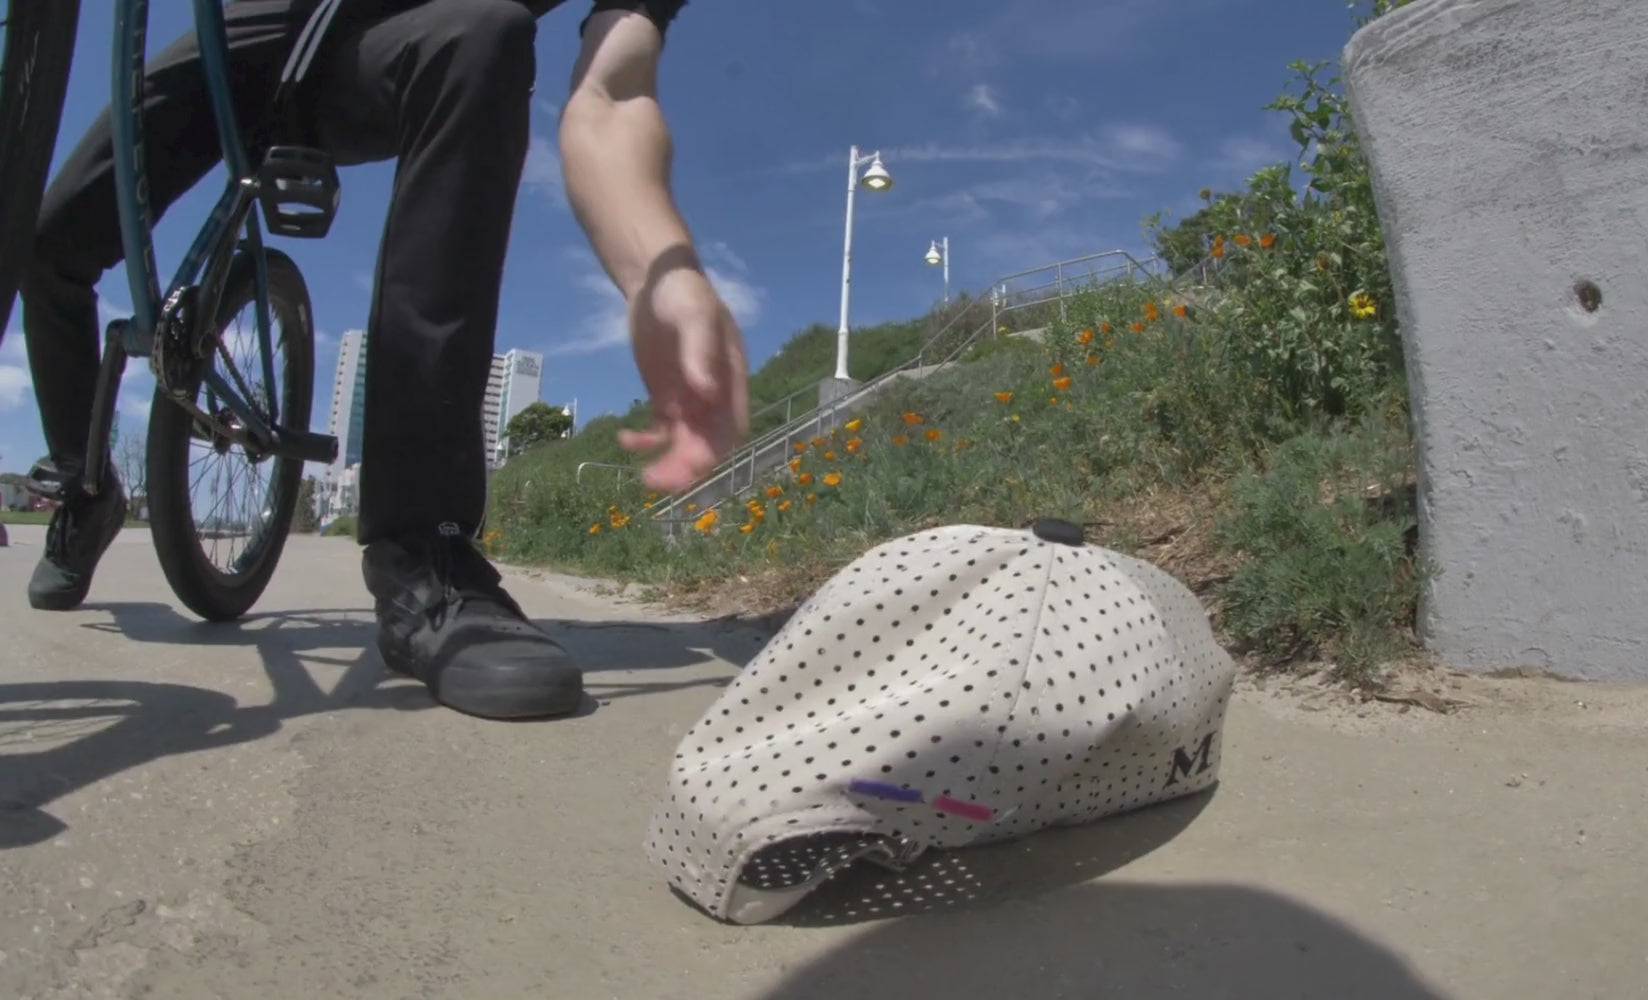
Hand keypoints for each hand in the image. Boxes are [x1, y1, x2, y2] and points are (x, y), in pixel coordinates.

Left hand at [617, 264, 749, 492]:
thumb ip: (700, 351)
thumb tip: (706, 392)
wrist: (657, 280)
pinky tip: (624, 439)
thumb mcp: (693, 315)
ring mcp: (689, 400)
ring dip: (667, 464)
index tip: (692, 466)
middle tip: (655, 481)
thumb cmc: (681, 291)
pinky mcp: (666, 398)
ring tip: (642, 477)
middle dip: (686, 467)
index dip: (716, 451)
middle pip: (707, 445)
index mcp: (731, 379)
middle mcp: (714, 396)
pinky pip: (659, 432)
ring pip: (684, 445)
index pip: (732, 428)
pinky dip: (645, 442)